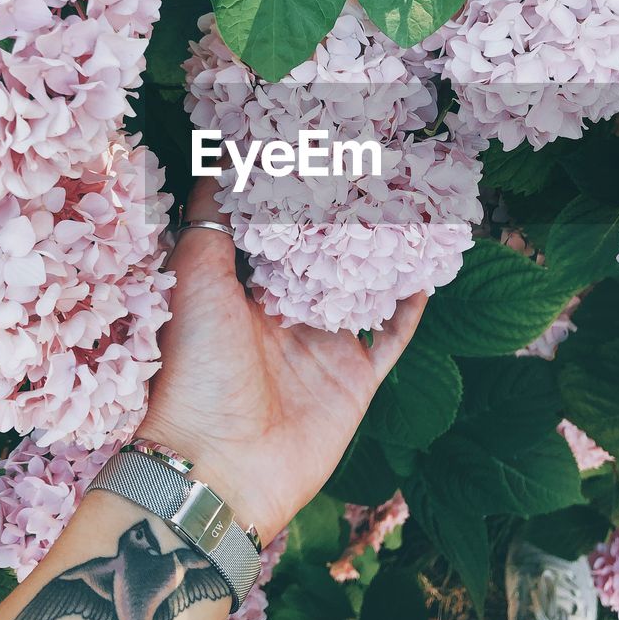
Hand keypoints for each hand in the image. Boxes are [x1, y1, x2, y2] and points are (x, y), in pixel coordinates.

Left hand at [143, 179, 425, 542]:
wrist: (221, 467)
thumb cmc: (197, 371)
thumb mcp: (193, 282)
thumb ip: (210, 223)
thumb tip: (218, 160)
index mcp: (240, 293)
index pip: (272, 234)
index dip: (289, 198)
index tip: (312, 151)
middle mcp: (282, 318)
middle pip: (321, 259)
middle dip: (342, 221)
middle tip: (370, 171)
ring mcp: (321, 350)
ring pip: (361, 292)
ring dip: (381, 257)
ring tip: (407, 211)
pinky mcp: (354, 382)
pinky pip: (391, 340)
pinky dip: (408, 310)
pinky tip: (425, 274)